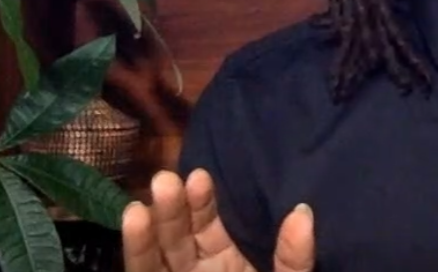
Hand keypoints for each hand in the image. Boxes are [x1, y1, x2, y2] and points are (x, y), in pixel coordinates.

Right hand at [123, 168, 315, 271]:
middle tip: (169, 176)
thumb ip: (293, 258)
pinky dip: (137, 246)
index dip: (205, 201)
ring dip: (155, 220)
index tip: (199, 175)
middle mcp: (201, 269)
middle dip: (175, 205)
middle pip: (182, 233)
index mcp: (232, 261)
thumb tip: (303, 212)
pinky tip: (134, 216)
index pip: (213, 224)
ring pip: (160, 250)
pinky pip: (144, 271)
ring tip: (154, 191)